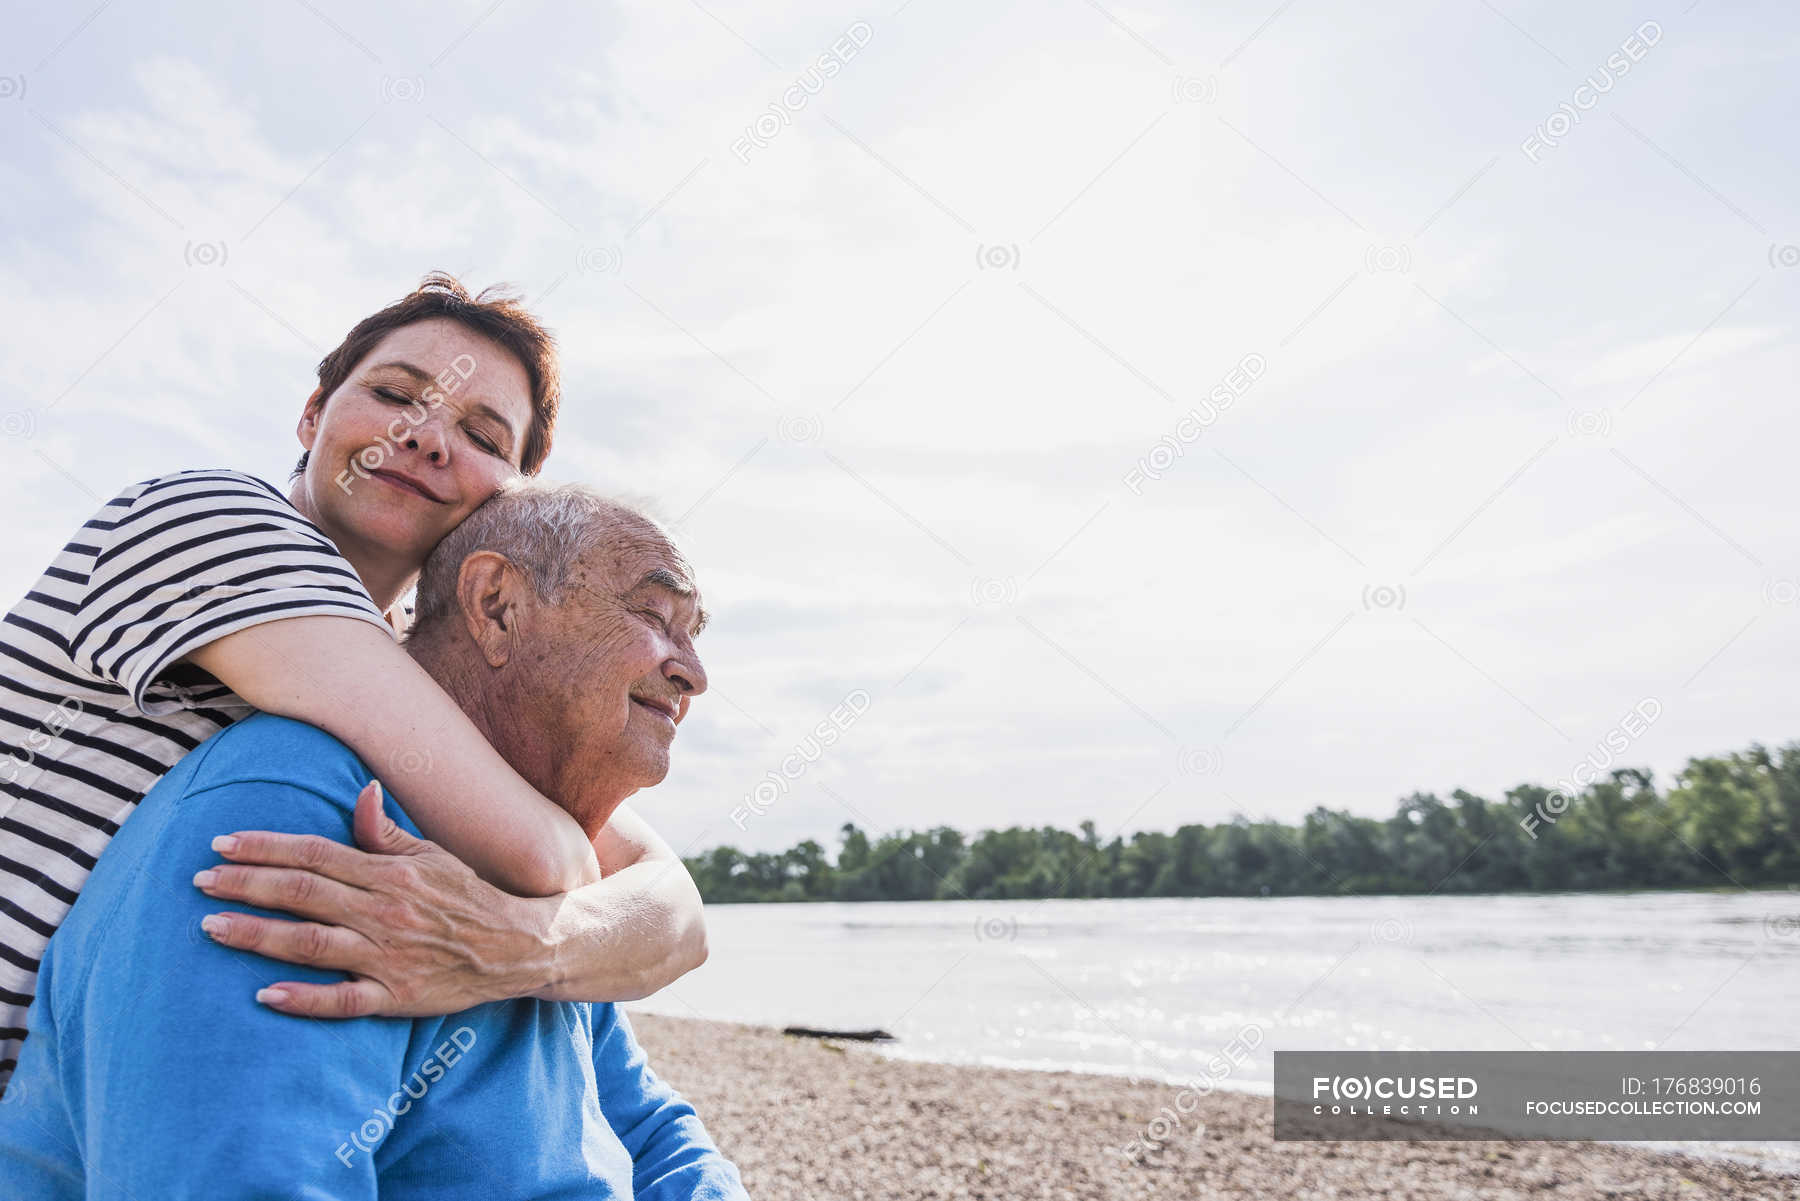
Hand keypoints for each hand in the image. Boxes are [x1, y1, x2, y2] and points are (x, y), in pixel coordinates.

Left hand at [193, 781, 554, 1017]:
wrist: (519, 946)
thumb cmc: (468, 897)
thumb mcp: (434, 855)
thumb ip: (389, 832)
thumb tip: (361, 793)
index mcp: (390, 873)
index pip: (316, 854)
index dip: (265, 847)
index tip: (221, 844)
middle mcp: (384, 911)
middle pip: (303, 894)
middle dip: (245, 884)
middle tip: (198, 881)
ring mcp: (388, 957)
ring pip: (312, 943)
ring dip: (258, 934)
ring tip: (211, 927)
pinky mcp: (397, 997)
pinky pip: (344, 1000)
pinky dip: (304, 999)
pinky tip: (265, 994)